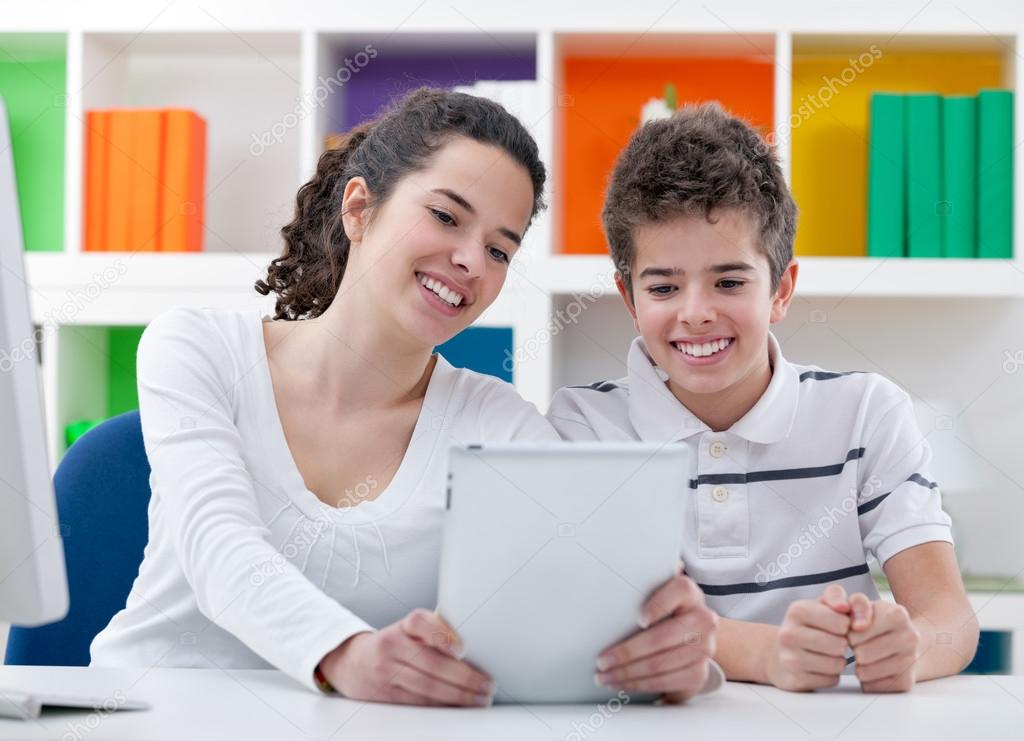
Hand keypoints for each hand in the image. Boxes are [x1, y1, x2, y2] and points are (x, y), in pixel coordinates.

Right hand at [319, 608, 494, 705]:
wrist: (353, 662)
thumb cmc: (394, 644)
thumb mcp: (409, 629)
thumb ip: (436, 631)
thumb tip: (475, 643)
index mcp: (402, 626)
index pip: (420, 623)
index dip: (441, 635)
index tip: (461, 649)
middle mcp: (392, 646)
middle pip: (431, 664)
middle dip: (465, 678)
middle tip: (487, 684)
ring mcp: (387, 672)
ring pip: (427, 687)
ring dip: (459, 696)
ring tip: (480, 699)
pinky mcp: (386, 695)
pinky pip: (418, 702)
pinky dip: (442, 705)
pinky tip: (458, 706)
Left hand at [595, 573, 717, 703]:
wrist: (691, 637)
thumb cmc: (663, 612)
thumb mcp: (656, 593)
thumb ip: (645, 580)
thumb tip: (622, 565)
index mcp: (689, 594)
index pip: (681, 590)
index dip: (660, 604)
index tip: (640, 619)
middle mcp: (703, 619)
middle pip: (663, 636)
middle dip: (627, 652)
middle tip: (602, 661)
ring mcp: (704, 648)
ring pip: (662, 664)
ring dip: (628, 673)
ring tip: (605, 676)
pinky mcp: (698, 673)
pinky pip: (667, 682)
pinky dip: (641, 685)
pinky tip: (624, 684)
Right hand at [766, 584, 851, 690]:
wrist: (778, 653)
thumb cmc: (809, 626)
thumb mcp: (820, 604)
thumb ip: (837, 596)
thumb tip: (845, 607)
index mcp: (796, 610)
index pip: (842, 623)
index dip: (846, 626)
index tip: (837, 626)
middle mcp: (788, 634)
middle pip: (840, 645)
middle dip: (842, 645)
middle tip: (832, 642)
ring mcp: (789, 659)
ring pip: (837, 665)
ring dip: (838, 661)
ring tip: (827, 655)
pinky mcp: (795, 680)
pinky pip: (831, 680)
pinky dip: (831, 675)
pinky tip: (819, 668)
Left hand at [846, 593, 920, 692]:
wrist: (907, 640)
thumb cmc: (875, 620)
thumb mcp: (860, 603)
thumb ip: (848, 600)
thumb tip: (852, 621)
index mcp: (897, 614)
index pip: (856, 632)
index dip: (847, 634)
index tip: (852, 632)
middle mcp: (910, 638)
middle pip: (861, 655)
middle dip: (853, 651)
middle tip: (857, 646)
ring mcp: (911, 661)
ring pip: (865, 673)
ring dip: (858, 667)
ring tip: (863, 658)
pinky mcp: (907, 682)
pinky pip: (872, 687)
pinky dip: (866, 681)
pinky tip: (872, 670)